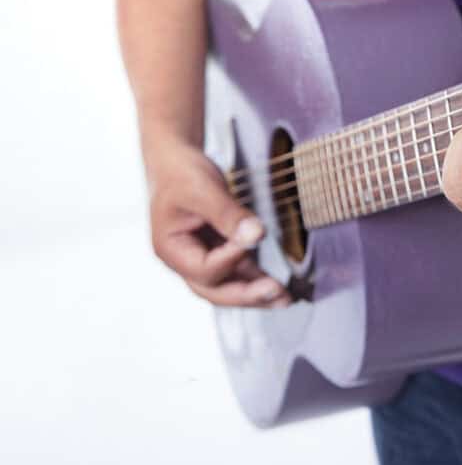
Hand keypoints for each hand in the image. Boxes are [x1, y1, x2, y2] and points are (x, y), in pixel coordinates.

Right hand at [145, 139, 289, 306]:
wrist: (177, 166)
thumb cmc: (182, 176)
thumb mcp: (203, 190)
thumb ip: (228, 214)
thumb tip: (256, 235)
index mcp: (171, 249)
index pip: (204, 268)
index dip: (231, 259)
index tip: (254, 238)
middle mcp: (185, 262)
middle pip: (215, 290)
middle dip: (247, 295)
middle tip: (278, 293)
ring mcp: (201, 260)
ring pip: (228, 287)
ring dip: (257, 294)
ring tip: (286, 299)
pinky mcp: (219, 254)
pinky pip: (239, 273)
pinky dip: (257, 280)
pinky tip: (280, 287)